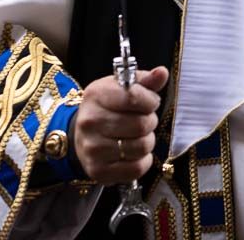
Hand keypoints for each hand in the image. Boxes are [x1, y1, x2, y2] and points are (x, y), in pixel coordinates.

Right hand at [72, 67, 168, 184]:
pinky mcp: (98, 171)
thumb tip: (162, 73)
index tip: (149, 103)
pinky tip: (132, 153)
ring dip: (146, 141)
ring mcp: (92, 149)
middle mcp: (90, 122)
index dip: (150, 101)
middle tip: (141, 121)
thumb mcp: (123, 87)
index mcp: (96, 95)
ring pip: (142, 147)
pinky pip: (136, 169)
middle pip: (142, 124)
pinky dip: (142, 161)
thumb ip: (145, 80)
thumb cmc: (108, 107)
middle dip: (149, 122)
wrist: (81, 135)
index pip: (134, 97)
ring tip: (136, 136)